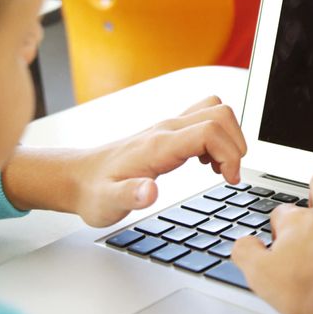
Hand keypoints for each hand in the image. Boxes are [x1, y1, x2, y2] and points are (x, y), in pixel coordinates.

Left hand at [2, 96, 246, 226]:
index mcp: (159, 144)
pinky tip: (207, 162)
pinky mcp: (169, 131)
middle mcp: (167, 129)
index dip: (230, 154)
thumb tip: (148, 192)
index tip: (229, 179)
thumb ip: (129, 196)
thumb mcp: (107, 203)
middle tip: (228, 175)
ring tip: (219, 168)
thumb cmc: (93, 191)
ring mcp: (169, 127)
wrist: (77, 178)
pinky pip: (205, 118)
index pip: (210, 131)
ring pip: (215, 110)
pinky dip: (218, 137)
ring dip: (228, 137)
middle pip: (220, 113)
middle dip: (235, 144)